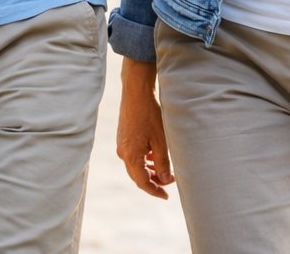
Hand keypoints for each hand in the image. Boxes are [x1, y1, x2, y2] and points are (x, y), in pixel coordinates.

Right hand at [116, 58, 174, 198]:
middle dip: (153, 181)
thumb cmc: (149, 114)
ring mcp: (121, 144)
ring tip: (163, 170)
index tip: (166, 196)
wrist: (136, 92)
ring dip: (149, 170)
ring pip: (135, 166)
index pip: (142, 182)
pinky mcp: (123, 137)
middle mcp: (123, 152)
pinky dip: (144, 160)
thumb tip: (164, 180)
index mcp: (130, 156)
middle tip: (168, 182)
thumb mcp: (160, 141)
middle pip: (137, 176)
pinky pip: (133, 155)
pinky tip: (154, 155)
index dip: (155, 191)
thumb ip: (162, 163)